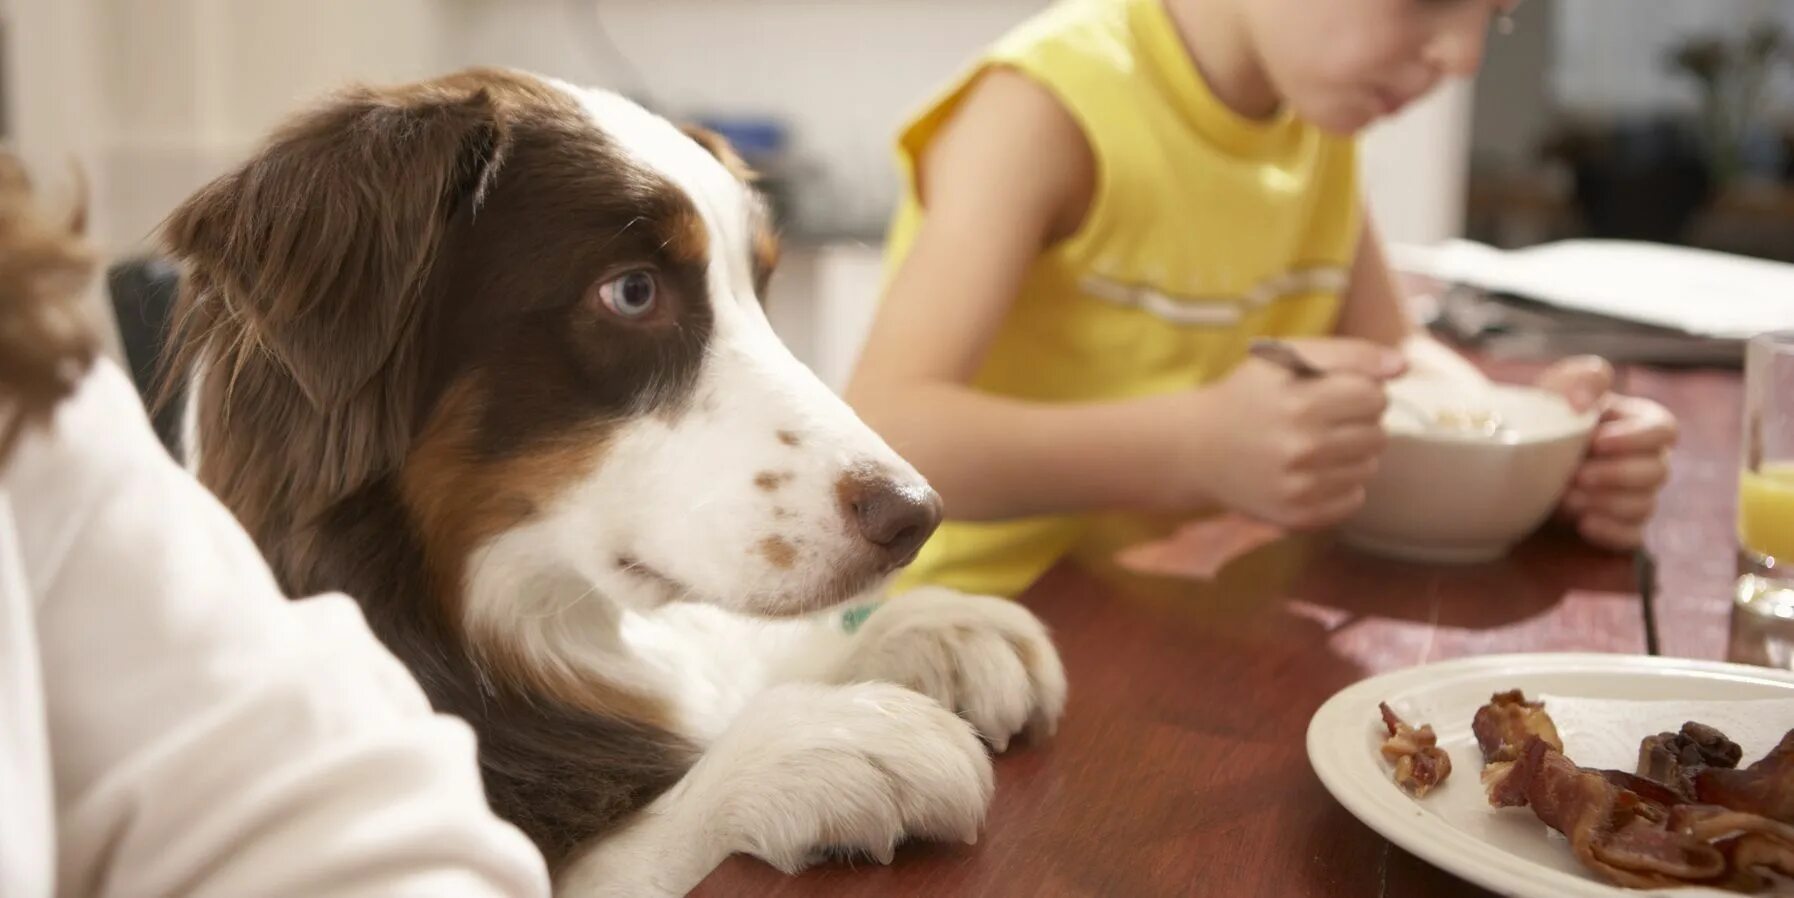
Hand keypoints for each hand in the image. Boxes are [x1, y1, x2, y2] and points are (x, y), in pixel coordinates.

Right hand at [1181, 338, 1405, 528]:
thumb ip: (1348, 354)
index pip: (1375, 396)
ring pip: (1369, 467)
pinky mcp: (1298, 516)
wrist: (1197, 450)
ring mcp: (1299, 488)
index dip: (1359, 390)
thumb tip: (1401, 367)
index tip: (1333, 393)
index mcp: (1300, 403)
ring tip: (1315, 446)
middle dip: (1357, 423)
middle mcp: (1301, 449)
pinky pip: (1354, 498)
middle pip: (1378, 434)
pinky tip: (1312, 472)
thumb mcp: (1286, 358)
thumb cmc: (1248, 396)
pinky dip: (1341, 485)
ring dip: (1352, 454)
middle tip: (1321, 420)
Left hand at [1536, 357, 1678, 549]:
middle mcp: (1645, 461)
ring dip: (1604, 502)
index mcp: (1638, 424)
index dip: (1636, 438)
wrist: (1515, 464)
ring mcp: (1635, 496)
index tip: (1597, 441)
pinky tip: (1583, 524)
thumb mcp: (1556, 390)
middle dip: (1615, 474)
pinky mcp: (1618, 527)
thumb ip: (1581, 379)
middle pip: (1658, 471)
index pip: (1665, 429)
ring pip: (1644, 505)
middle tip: (1575, 475)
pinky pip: (1632, 537)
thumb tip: (1584, 403)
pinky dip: (1609, 532)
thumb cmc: (1545, 420)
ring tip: (1565, 497)